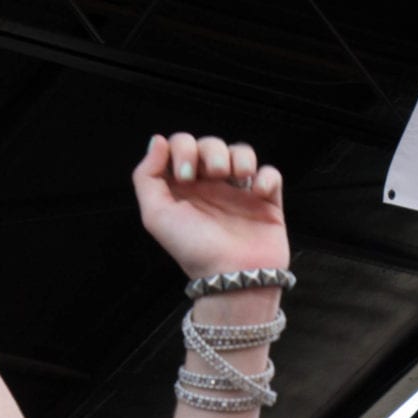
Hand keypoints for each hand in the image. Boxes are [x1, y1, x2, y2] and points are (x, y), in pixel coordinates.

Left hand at [131, 133, 287, 280]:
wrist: (232, 276)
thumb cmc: (193, 249)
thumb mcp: (155, 215)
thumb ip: (147, 176)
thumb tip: (157, 141)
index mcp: (183, 187)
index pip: (181, 145)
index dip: (183, 148)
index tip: (185, 175)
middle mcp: (210, 186)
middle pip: (211, 144)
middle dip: (211, 150)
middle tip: (212, 175)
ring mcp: (239, 192)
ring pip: (241, 152)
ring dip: (239, 156)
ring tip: (237, 178)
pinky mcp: (266, 201)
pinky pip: (270, 173)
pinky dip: (266, 176)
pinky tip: (257, 193)